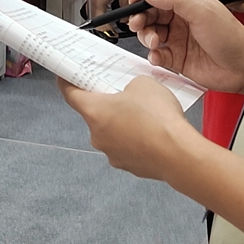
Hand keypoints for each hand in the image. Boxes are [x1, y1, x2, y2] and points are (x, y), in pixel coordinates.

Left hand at [59, 75, 200, 180]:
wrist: (178, 154)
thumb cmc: (159, 120)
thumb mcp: (143, 83)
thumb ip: (130, 84)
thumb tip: (131, 92)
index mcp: (95, 112)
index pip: (70, 95)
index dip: (67, 83)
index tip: (65, 78)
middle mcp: (98, 136)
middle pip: (94, 114)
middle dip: (107, 103)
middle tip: (123, 93)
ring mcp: (113, 153)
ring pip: (112, 132)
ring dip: (123, 122)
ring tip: (146, 114)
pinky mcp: (128, 165)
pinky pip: (127, 146)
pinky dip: (136, 138)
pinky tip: (152, 131)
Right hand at [125, 0, 243, 93]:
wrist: (242, 67)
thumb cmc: (231, 37)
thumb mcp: (202, 11)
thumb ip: (174, 0)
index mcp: (189, 1)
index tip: (133, 1)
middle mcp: (182, 18)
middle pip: (151, 12)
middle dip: (141, 18)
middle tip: (137, 24)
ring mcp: (179, 38)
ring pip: (151, 33)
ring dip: (146, 36)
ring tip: (154, 41)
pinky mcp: (177, 57)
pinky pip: (157, 54)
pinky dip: (153, 55)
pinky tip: (158, 55)